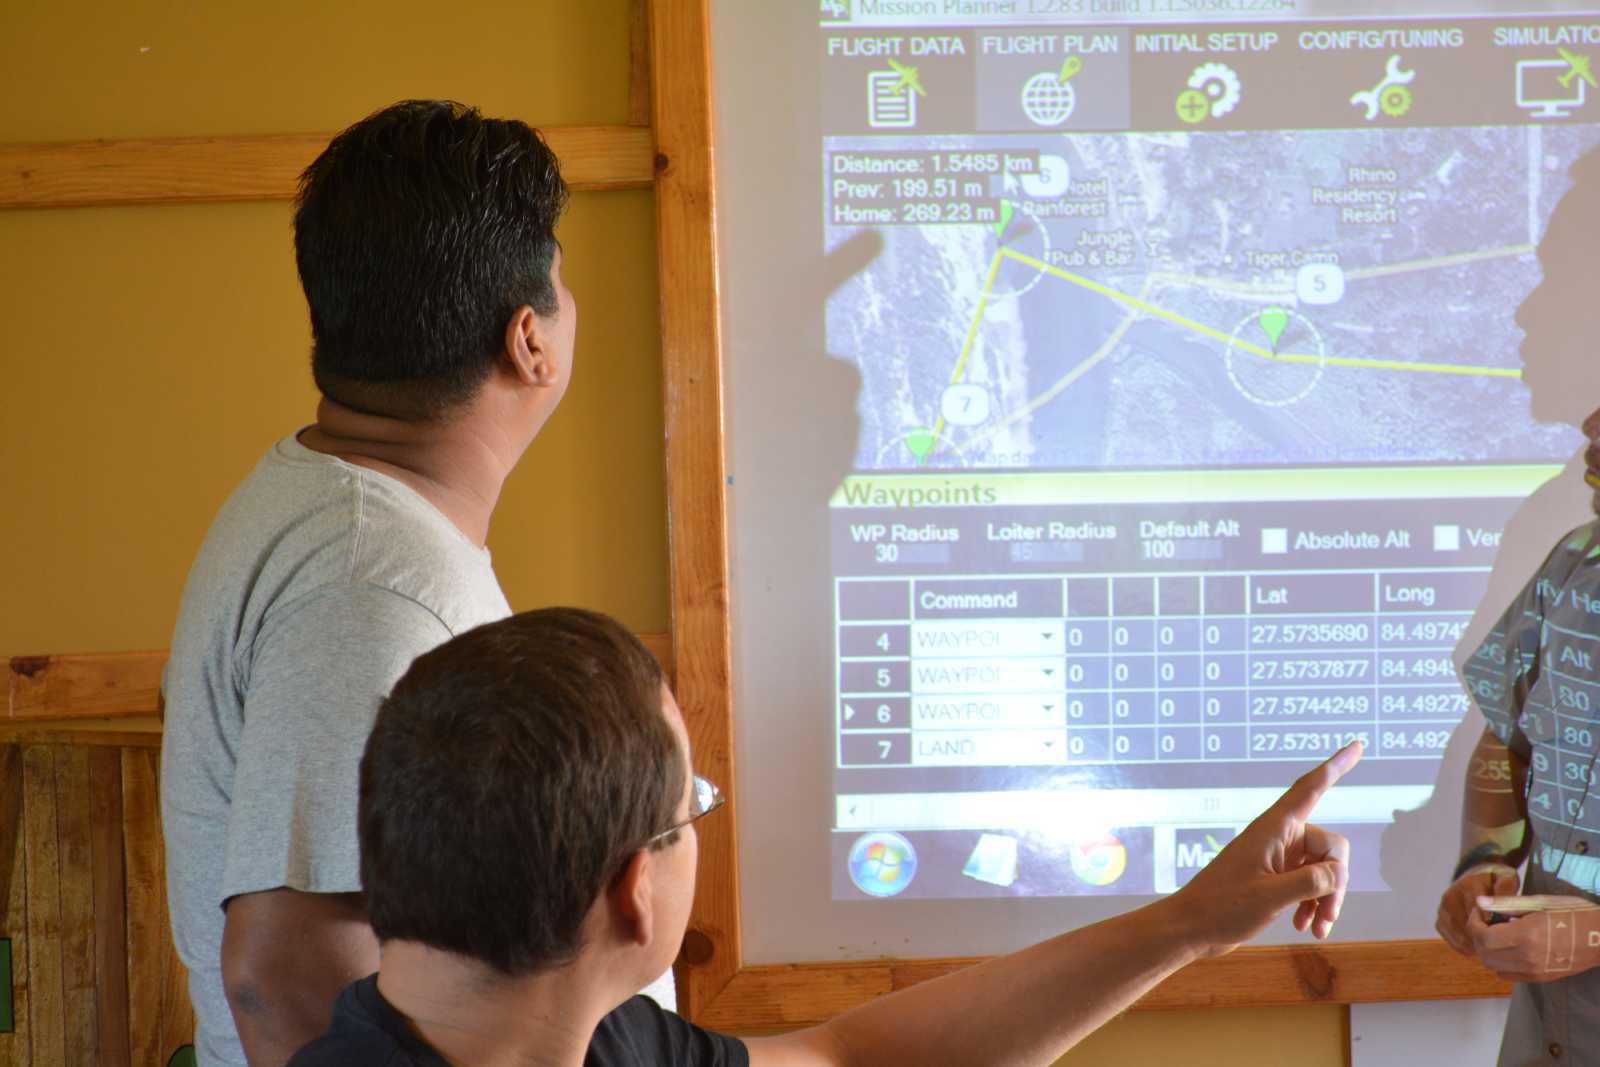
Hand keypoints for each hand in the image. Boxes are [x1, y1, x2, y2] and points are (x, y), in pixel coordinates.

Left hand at [1175, 741, 1359, 958]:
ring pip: (1325, 871)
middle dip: (1336, 884)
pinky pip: (1311, 884)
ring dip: (1325, 901)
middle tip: (1326, 917)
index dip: (1336, 766)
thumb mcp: (1270, 897)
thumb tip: (1339, 873)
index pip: (1311, 788)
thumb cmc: (1222, 908)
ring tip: (1316, 930)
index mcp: (1274, 828)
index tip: (1356, 743)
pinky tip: (1306, 928)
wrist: (1193, 929)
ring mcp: (1279, 857)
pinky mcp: (1278, 877)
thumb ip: (1310, 882)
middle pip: (1332, 848)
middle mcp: (1280, 837)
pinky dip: (1313, 906)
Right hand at [1436, 865, 1517, 955]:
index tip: (1502, 934)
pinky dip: (1466, 947)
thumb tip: (1501, 905)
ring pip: (1461, 938)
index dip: (1492, 927)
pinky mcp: (1440, 921)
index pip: (1478, 913)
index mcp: (1468, 886)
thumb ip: (1506, 888)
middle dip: (1485, 938)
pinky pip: (1453, 941)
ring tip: (1491, 944)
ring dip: (1476, 945)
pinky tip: (1479, 943)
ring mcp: (1443, 910)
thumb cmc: (1494, 880)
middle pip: (1469, 928)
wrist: (1475, 876)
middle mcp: (1451, 897)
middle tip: (1500, 944)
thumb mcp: (1505, 877)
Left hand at [1467, 902, 1599, 982]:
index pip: (1482, 937)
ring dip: (1487, 951)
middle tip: (1485, 920)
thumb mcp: (1540, 902)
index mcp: (1526, 936)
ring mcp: (1534, 971)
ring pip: (1494, 967)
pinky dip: (1500, 963)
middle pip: (1484, 954)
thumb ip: (1506, 904)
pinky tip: (1509, 947)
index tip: (1479, 911)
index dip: (1474, 923)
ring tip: (1496, 933)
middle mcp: (1527, 958)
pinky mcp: (1540, 978)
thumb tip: (1480, 902)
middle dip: (1478, 936)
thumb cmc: (1574, 914)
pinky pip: (1509, 976)